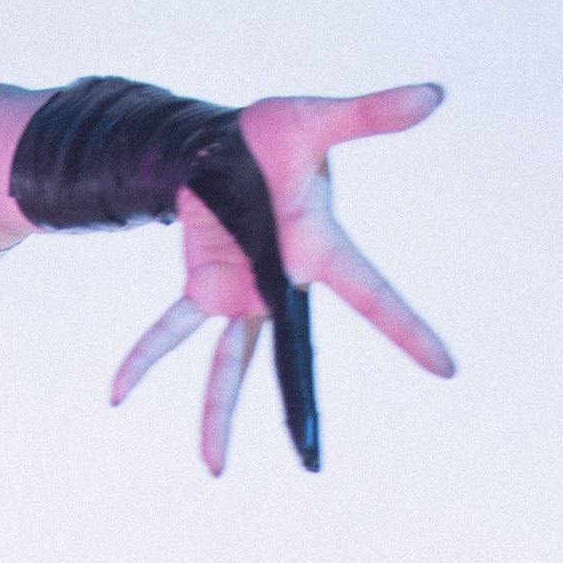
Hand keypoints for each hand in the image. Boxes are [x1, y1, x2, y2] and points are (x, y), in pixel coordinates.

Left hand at [110, 84, 454, 473]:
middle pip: (293, 360)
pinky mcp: (205, 290)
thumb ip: (370, 113)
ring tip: (213, 469)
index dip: (408, 330)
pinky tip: (117, 392)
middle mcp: (283, 286)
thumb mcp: (316, 121)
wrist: (218, 145)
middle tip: (311, 460)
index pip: (374, 296)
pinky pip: (171, 329)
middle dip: (301, 412)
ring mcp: (243, 295)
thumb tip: (435, 94)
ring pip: (231, 365)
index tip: (445, 366)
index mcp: (318, 252)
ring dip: (217, 414)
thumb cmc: (272, 137)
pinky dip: (145, 357)